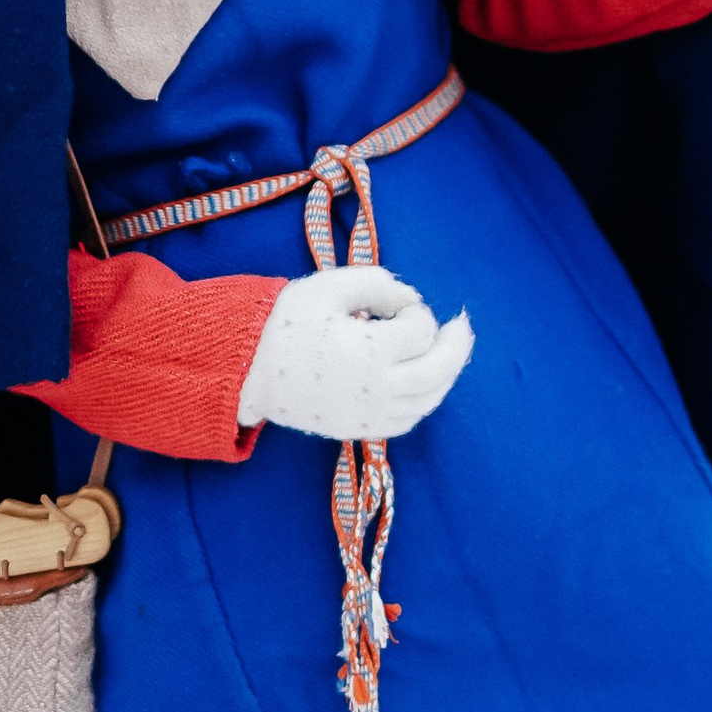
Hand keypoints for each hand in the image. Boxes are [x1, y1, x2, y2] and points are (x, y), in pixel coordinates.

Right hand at [237, 262, 473, 443]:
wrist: (250, 374)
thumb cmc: (286, 326)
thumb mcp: (327, 287)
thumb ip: (375, 282)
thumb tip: (410, 297)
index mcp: (371, 351)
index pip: (420, 331)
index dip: (416, 311)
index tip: (397, 304)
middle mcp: (379, 389)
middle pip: (439, 371)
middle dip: (456, 345)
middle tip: (461, 325)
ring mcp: (372, 414)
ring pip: (429, 400)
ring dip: (445, 374)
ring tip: (448, 352)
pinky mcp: (363, 429)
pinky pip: (409, 420)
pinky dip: (425, 400)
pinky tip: (422, 382)